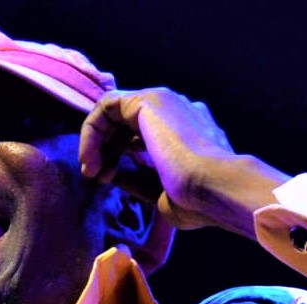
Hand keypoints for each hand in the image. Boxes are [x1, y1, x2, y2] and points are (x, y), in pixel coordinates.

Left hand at [79, 89, 284, 234]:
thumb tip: (112, 174)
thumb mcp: (160, 192)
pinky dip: (91, 129)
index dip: (119, 156)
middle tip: (96, 176)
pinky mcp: (148, 99)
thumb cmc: (197, 200)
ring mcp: (164, 102)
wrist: (216, 188)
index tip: (108, 181)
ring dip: (96, 141)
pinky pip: (107, 106)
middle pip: (126, 122)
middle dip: (106, 149)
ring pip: (114, 112)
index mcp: (187, 130)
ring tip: (92, 170)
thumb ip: (136, 178)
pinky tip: (90, 156)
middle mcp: (177, 111)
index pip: (143, 134)